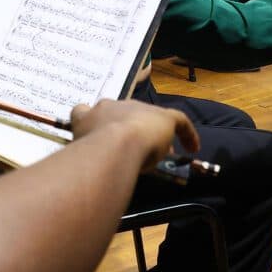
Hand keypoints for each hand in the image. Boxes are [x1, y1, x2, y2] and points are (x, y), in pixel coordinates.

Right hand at [70, 99, 199, 173]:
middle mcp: (111, 106)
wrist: (113, 145)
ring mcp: (138, 109)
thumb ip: (84, 153)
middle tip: (134, 148)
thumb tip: (84, 165)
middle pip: (120, 113)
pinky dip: (186, 134)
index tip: (99, 137)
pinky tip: (192, 147)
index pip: (85, 113)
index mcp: (88, 115)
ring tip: (159, 150)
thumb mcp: (79, 153)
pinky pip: (179, 121)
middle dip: (127, 129)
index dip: (94, 124)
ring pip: (146, 117)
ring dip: (150, 130)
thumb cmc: (91, 154)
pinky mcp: (163, 117)